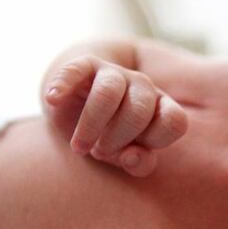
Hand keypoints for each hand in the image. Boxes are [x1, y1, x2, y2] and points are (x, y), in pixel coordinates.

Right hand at [42, 55, 187, 176]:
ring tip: (79, 147)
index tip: (130, 154)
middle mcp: (143, 87)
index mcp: (160, 108)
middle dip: (118, 138)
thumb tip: (133, 157)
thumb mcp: (125, 155)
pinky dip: (64, 83)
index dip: (155, 141)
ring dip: (91, 125)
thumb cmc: (110, 138)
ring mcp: (115, 73)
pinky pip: (75, 70)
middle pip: (139, 110)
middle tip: (99, 152)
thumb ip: (138, 163)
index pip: (175, 121)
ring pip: (109, 93)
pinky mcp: (84, 65)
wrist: (80, 108)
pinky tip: (53, 99)